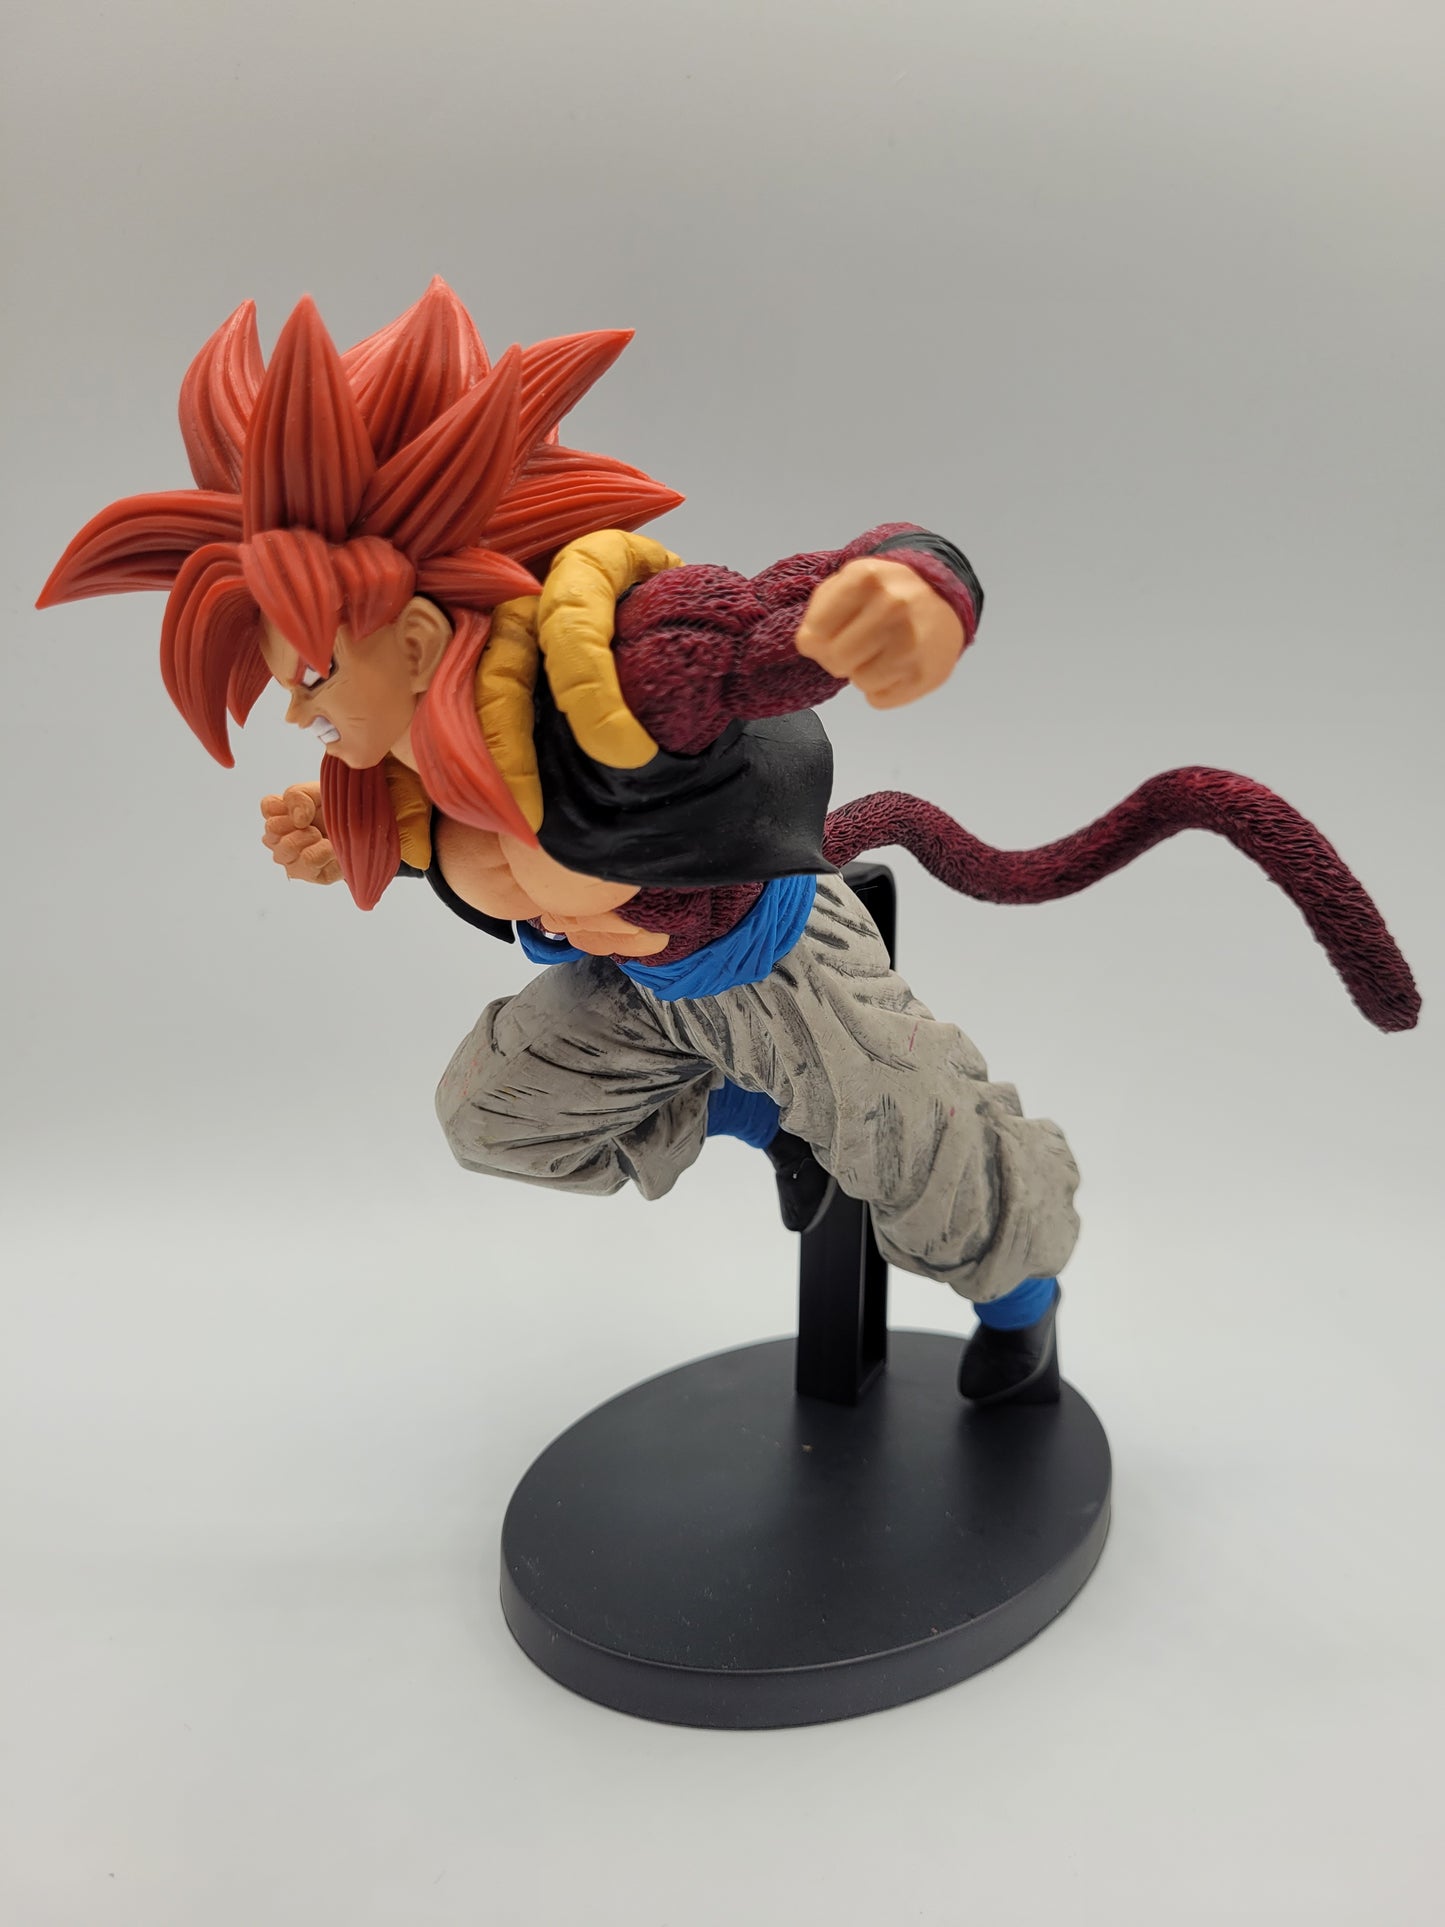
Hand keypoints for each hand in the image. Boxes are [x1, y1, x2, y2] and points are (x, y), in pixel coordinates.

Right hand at [260, 783, 340, 884]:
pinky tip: (332, 848)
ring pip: (287, 848)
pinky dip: (323, 851)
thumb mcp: (317, 793)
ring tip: (323, 836)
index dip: (286, 805)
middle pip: (273, 829)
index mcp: (282, 818)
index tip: (306, 808)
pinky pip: (309, 861)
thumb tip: (298, 819)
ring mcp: (296, 862)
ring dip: (309, 837)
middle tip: (315, 824)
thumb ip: (298, 796)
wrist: (370, 828)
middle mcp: (282, 842)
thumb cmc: (341, 810)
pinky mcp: (315, 876)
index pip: (268, 807)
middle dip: (297, 823)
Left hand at [795, 557, 963, 708]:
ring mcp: (913, 641)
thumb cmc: (888, 594)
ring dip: (862, 673)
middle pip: (836, 659)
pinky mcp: (926, 673)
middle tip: (855, 647)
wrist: (945, 600)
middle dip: (838, 658)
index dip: (818, 637)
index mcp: (867, 577)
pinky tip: (896, 666)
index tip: (832, 632)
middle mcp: (893, 605)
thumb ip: (819, 610)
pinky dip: (882, 689)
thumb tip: (808, 644)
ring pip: (860, 682)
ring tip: (880, 653)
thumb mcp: (850, 582)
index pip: (815, 631)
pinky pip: (880, 700)